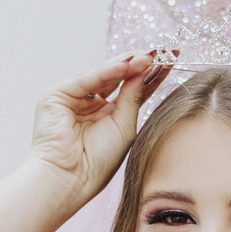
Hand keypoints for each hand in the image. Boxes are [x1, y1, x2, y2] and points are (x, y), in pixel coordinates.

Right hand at [28, 53, 166, 203]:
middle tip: (164, 52)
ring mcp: (74, 98)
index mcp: (108, 114)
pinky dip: (107, 72)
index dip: (152, 74)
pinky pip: (88, 79)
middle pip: (119, 77)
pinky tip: (126, 65)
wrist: (69, 179)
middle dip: (141, 64)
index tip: (172, 58)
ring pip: (105, 75)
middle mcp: (90, 103)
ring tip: (150, 57)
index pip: (133, 88)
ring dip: (128, 64)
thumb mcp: (125, 127)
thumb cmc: (98, 162)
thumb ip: (133, 98)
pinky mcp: (57, 95)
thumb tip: (144, 70)